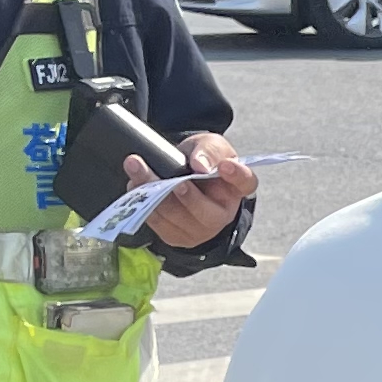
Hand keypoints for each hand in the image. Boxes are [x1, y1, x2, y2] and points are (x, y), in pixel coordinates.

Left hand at [131, 133, 256, 251]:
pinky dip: (144, 203)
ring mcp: (199, 230)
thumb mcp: (208, 145)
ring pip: (176, 217)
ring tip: (137, 168)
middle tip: (173, 181)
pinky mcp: (176, 236)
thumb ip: (208, 150)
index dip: (237, 175)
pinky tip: (135, 185)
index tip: (225, 165)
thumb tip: (200, 166)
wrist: (181, 174)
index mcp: (236, 188)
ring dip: (154, 194)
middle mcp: (222, 214)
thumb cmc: (201, 161)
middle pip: (207, 213)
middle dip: (187, 196)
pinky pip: (158, 223)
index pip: (245, 182)